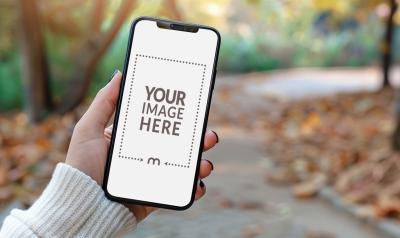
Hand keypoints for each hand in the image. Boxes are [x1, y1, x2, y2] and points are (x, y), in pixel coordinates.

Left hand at [66, 70, 217, 221]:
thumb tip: (119, 74)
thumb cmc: (82, 167)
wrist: (83, 205)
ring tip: (205, 163)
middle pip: (178, 144)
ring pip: (184, 166)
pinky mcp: (156, 196)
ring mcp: (153, 176)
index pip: (161, 124)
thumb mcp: (88, 129)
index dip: (178, 116)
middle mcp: (146, 156)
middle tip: (208, 135)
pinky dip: (193, 188)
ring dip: (201, 162)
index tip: (193, 107)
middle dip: (198, 139)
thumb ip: (104, 102)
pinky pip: (179, 191)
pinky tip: (197, 184)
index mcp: (132, 139)